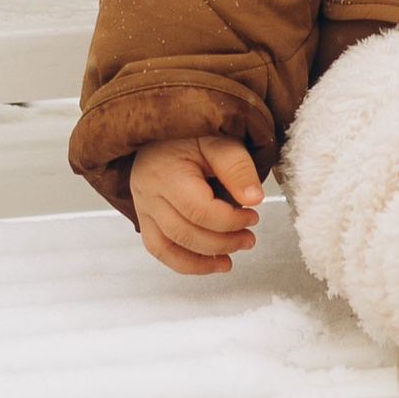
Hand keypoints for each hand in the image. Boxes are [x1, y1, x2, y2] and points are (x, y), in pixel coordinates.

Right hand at [131, 134, 264, 274]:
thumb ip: (238, 168)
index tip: (253, 216)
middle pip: (184, 232)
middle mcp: (148, 193)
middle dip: (222, 242)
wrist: (163, 133)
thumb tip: (254, 199)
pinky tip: (211, 263)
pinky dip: (186, 263)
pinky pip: (160, 250)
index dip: (230, 220)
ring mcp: (143, 208)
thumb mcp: (220, 142)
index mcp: (166, 172)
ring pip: (168, 247)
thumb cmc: (191, 135)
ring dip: (204, 259)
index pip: (198, 210)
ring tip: (231, 258)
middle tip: (249, 238)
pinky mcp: (145, 220)